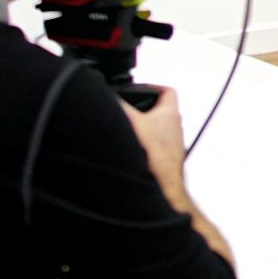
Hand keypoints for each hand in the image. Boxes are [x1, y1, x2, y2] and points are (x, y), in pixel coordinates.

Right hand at [119, 88, 235, 269]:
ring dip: (140, 133)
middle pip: (160, 114)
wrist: (163, 191)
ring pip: (156, 134)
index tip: (139, 90)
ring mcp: (171, 150)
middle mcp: (175, 132)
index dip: (153, 88)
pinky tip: (125, 155)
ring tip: (122, 134)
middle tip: (125, 112)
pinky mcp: (165, 166)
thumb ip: (117, 105)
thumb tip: (103, 96)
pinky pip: (151, 153)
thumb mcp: (129, 122)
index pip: (168, 92)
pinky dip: (140, 151)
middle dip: (142, 111)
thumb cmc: (154, 158)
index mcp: (170, 115)